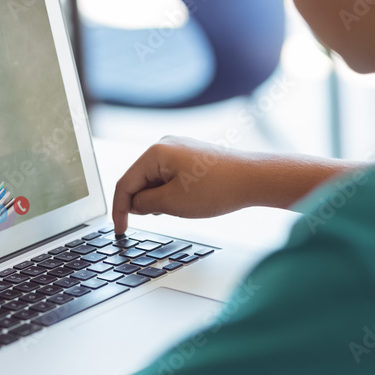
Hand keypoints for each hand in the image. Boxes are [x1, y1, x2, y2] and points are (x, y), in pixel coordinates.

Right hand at [112, 136, 258, 233]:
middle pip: (138, 179)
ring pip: (154, 179)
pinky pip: (169, 176)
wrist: (254, 179)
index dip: (119, 210)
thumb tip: (133, 205)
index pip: (125, 183)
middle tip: (157, 219)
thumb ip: (145, 204)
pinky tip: (187, 202)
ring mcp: (178, 148)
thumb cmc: (218, 188)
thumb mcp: (172, 203)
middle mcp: (164, 145)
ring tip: (181, 208)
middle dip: (143, 202)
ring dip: (159, 198)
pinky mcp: (190, 155)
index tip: (120, 229)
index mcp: (155, 152)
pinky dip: (170, 192)